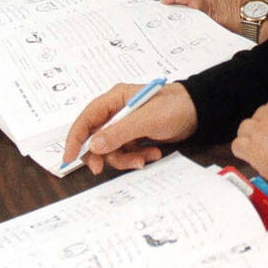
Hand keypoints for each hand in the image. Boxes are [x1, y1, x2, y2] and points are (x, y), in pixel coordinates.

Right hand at [64, 82, 198, 172]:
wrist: (198, 111)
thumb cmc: (173, 107)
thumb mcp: (146, 120)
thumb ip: (119, 132)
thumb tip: (94, 145)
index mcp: (114, 99)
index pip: (86, 119)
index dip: (75, 138)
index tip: (70, 158)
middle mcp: (116, 111)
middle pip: (96, 138)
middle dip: (103, 154)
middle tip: (102, 169)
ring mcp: (126, 124)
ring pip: (112, 149)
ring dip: (126, 158)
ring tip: (145, 158)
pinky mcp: (136, 135)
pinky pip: (127, 151)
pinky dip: (138, 156)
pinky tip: (153, 153)